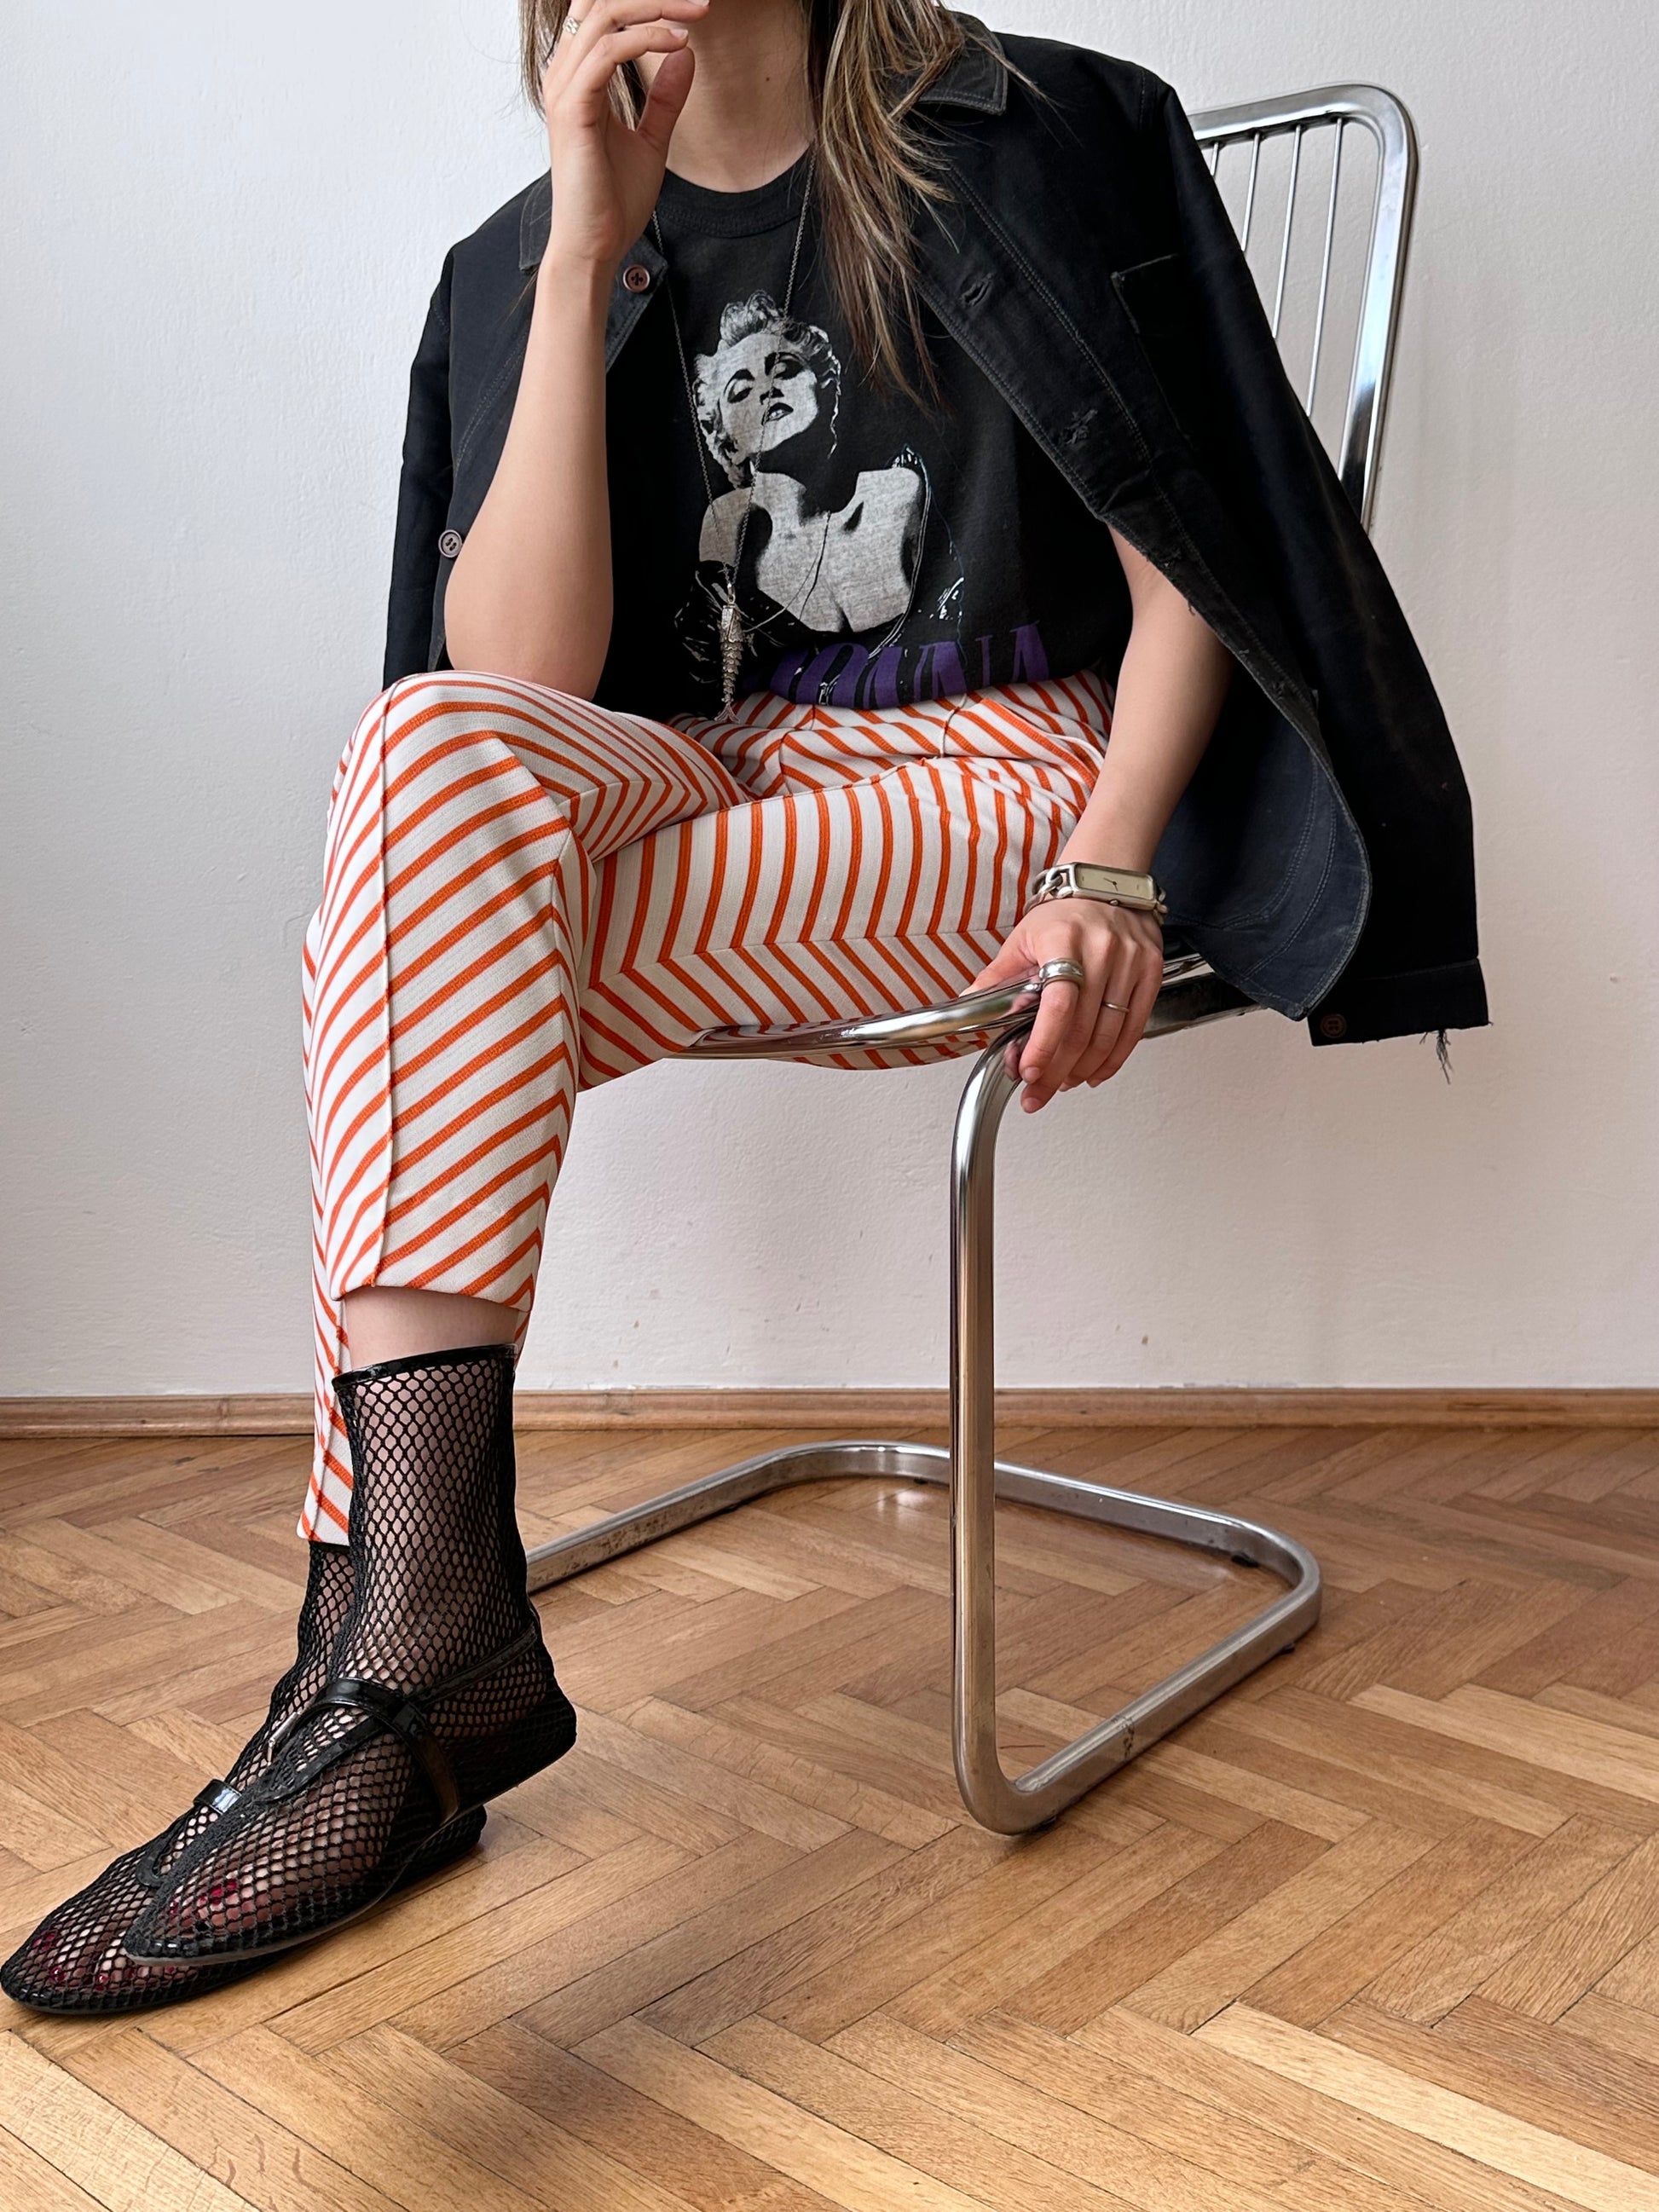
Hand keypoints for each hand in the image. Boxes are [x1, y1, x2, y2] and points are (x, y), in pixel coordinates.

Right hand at [540, 0, 706, 276]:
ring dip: (655, 9)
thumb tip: (685, 56)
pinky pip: (606, 53)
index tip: (692, 9)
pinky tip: (677, 45)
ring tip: (694, 16)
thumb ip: (665, 99)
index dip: (644, 2)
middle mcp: (565, 76)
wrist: (595, 247)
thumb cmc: (613, 203)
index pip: (602, 12)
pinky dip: (645, 41)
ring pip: (604, 16)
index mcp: (578, 79)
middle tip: (700, 3)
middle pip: (601, 2)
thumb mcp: (651, 140)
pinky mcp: (573, 110)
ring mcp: (565, 90)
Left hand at [967, 897, 1163, 1112]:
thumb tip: (966, 1008)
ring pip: (1109, 1035)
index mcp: (1063, 941)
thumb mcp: (1022, 940)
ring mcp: (1131, 962)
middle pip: (1081, 1029)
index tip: (1029, 1071)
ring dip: (1083, 1069)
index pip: (1057, 1005)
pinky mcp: (1151, 972)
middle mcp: (1102, 951)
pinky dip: (1114, 1058)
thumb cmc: (1063, 914)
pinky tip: (1095, 1072)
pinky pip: (1134, 1028)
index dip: (1043, 1046)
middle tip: (1038, 1092)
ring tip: (1063, 1083)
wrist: (1107, 884)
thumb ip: (996, 979)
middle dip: (1057, 1071)